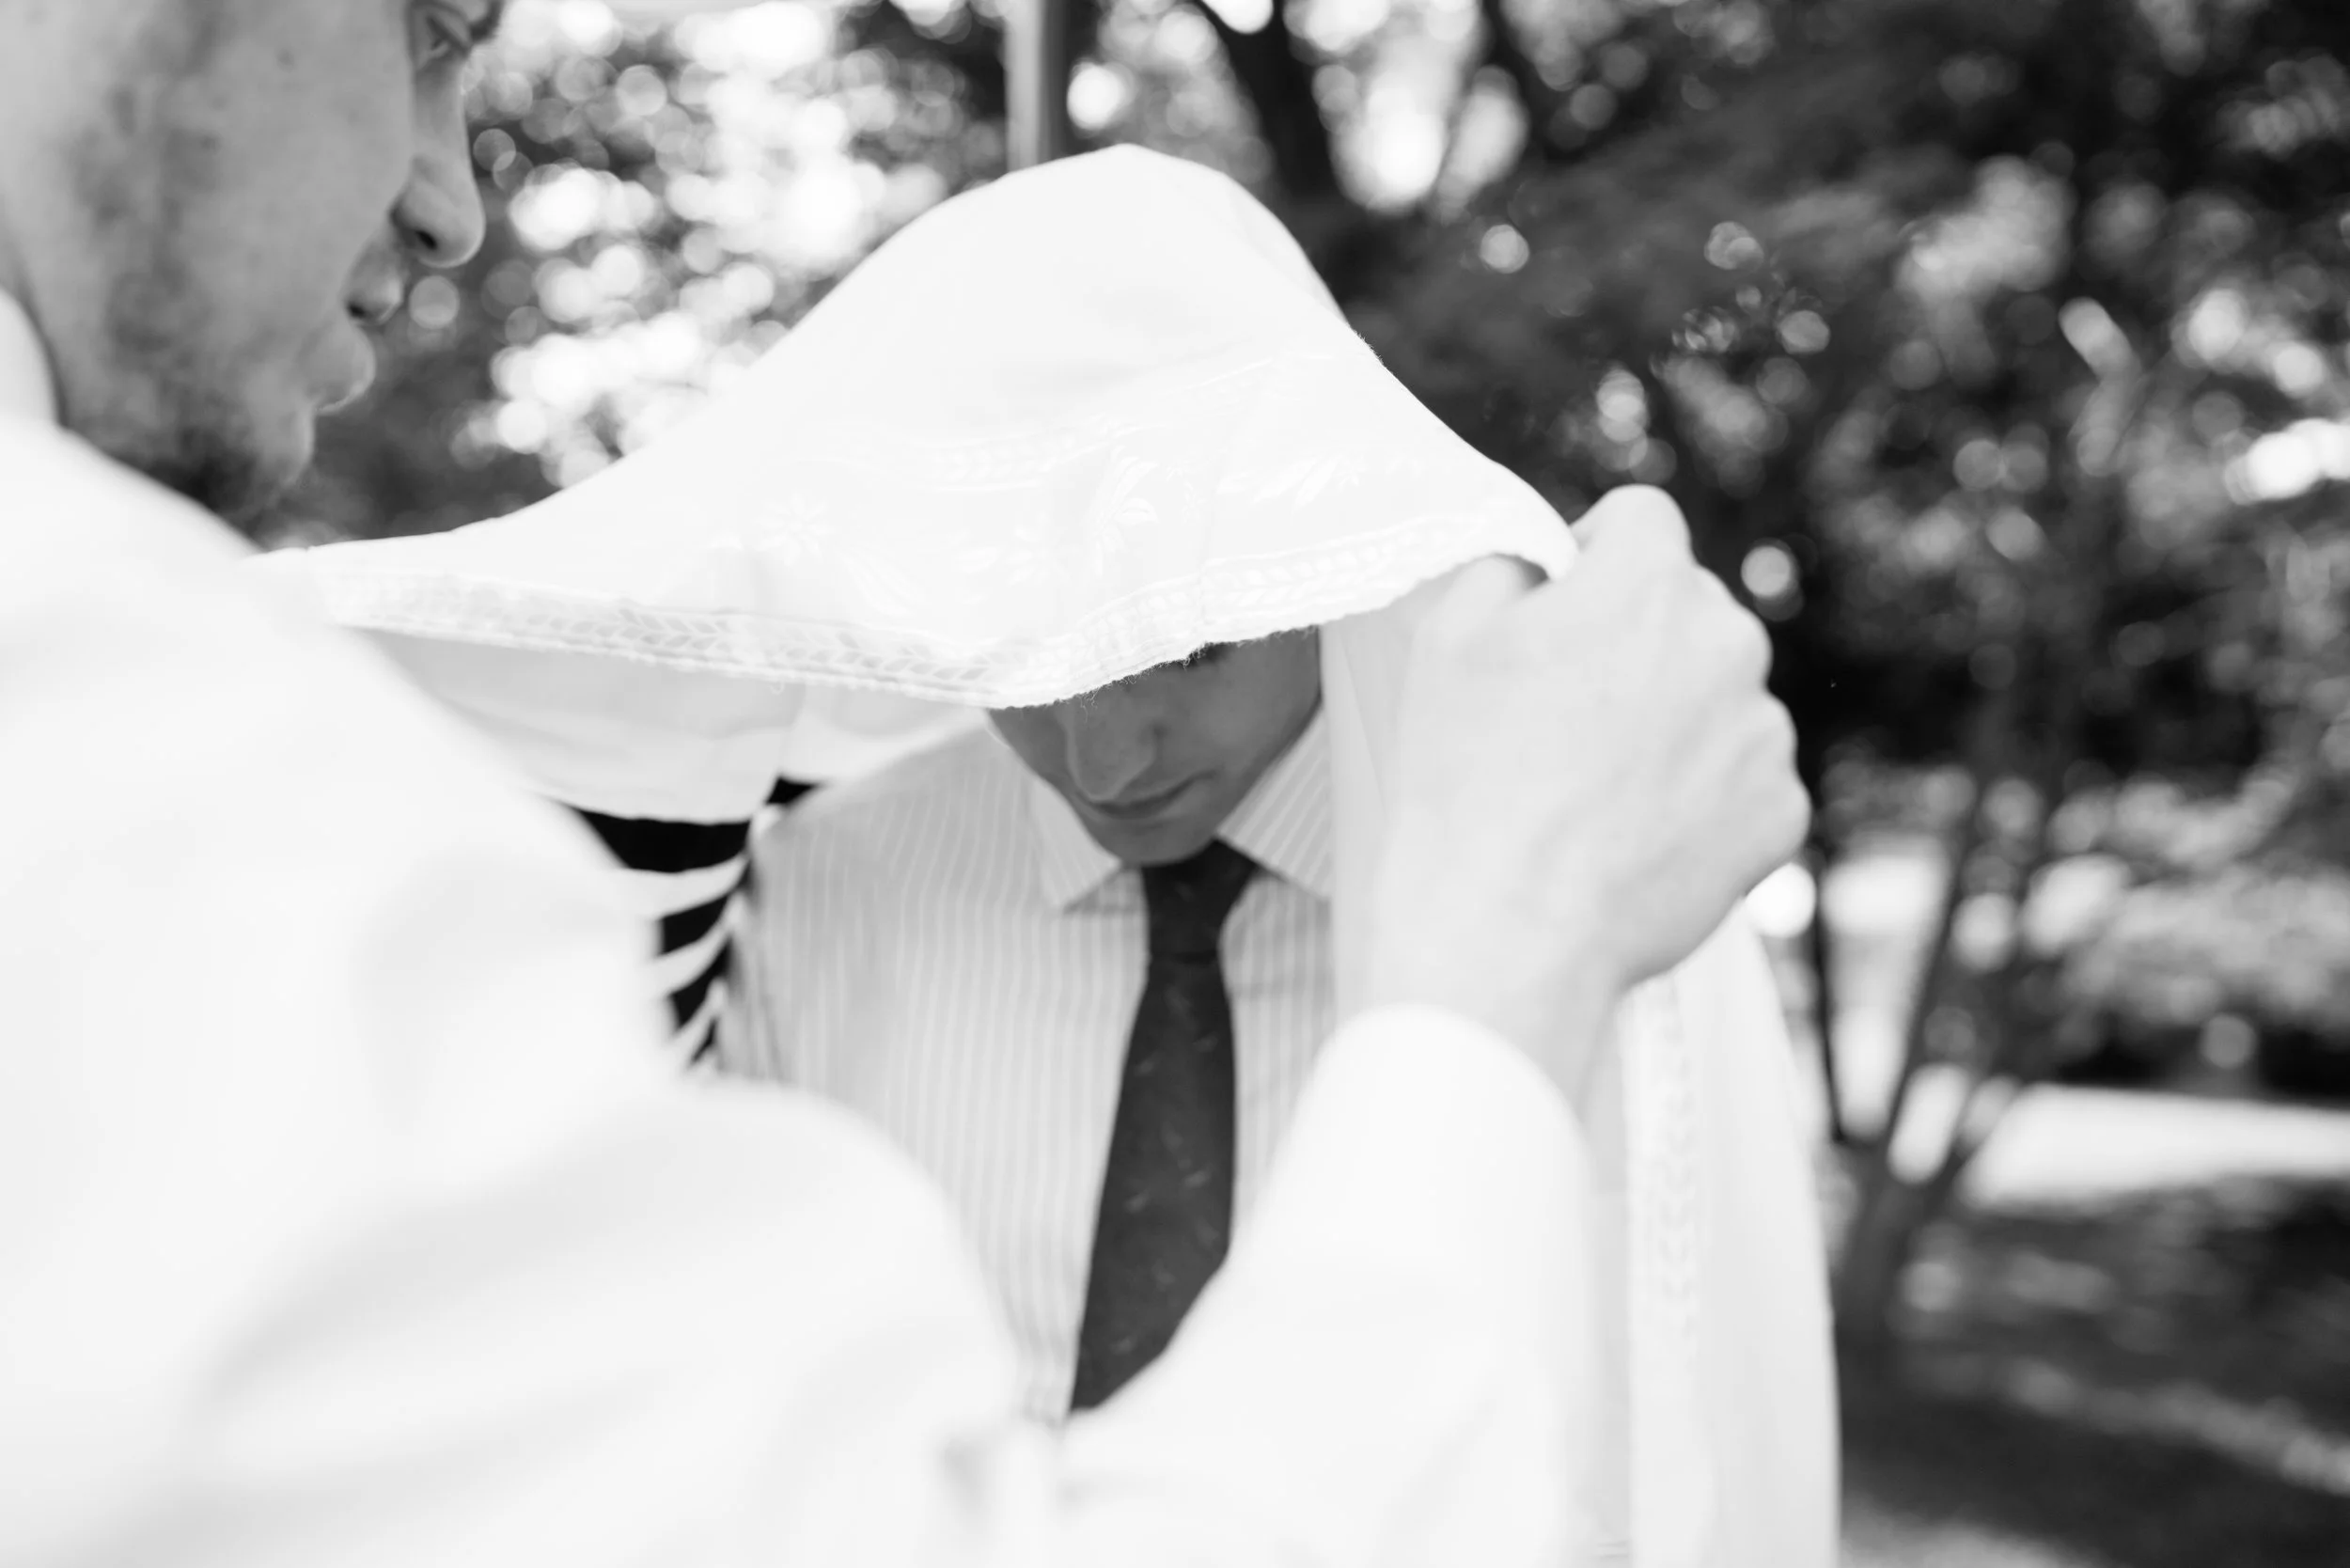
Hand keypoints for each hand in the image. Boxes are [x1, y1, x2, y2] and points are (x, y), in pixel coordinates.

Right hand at [1363, 485, 1807, 1089]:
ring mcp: (1765, 731)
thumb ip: (1507, 567)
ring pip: (1720, 699)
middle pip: (1688, 613)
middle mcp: (1729, 641)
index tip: (1563, 610)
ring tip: (1597, 792)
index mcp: (1649, 581)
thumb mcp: (1449, 636)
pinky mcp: (1782, 812)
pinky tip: (1636, 835)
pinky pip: (1744, 782)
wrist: (1510, 927)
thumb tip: (1544, 567)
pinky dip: (1702, 801)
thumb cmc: (1467, 779)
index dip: (1593, 557)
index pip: (1641, 521)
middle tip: (1568, 717)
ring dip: (1674, 725)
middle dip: (1638, 647)